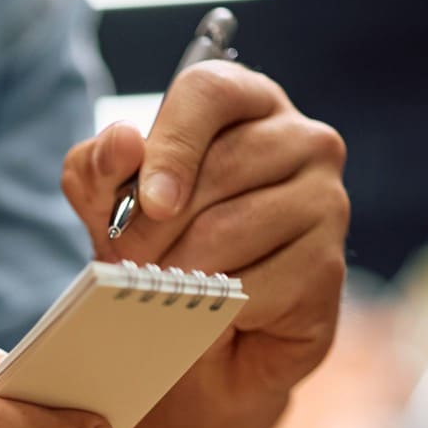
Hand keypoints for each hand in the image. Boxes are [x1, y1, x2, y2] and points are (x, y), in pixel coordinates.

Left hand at [63, 61, 348, 424]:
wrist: (201, 335)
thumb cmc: (160, 249)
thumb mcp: (109, 204)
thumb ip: (100, 168)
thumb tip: (122, 141)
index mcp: (247, 102)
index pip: (210, 92)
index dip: (170, 144)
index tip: (145, 201)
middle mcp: (302, 140)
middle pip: (221, 166)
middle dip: (156, 225)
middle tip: (126, 262)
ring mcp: (326, 200)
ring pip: (233, 228)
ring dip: (178, 270)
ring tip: (158, 288)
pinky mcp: (327, 266)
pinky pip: (254, 285)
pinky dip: (212, 307)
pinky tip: (206, 313)